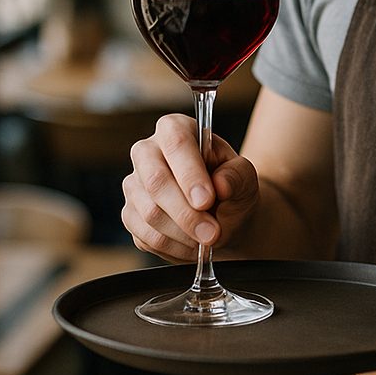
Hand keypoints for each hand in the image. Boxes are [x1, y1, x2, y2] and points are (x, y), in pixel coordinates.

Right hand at [121, 113, 259, 261]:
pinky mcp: (130, 214)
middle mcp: (148, 152)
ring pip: (150, 212)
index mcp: (176, 128)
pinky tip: (193, 244)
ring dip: (183, 232)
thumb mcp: (246, 177)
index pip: (176, 143)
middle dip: (186, 213)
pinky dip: (174, 246)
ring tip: (210, 238)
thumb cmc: (233, 187)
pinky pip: (145, 235)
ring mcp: (135, 184)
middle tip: (212, 233)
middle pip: (155, 180)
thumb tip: (220, 183)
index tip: (207, 200)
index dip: (189, 173)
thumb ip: (238, 175)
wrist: (225, 214)